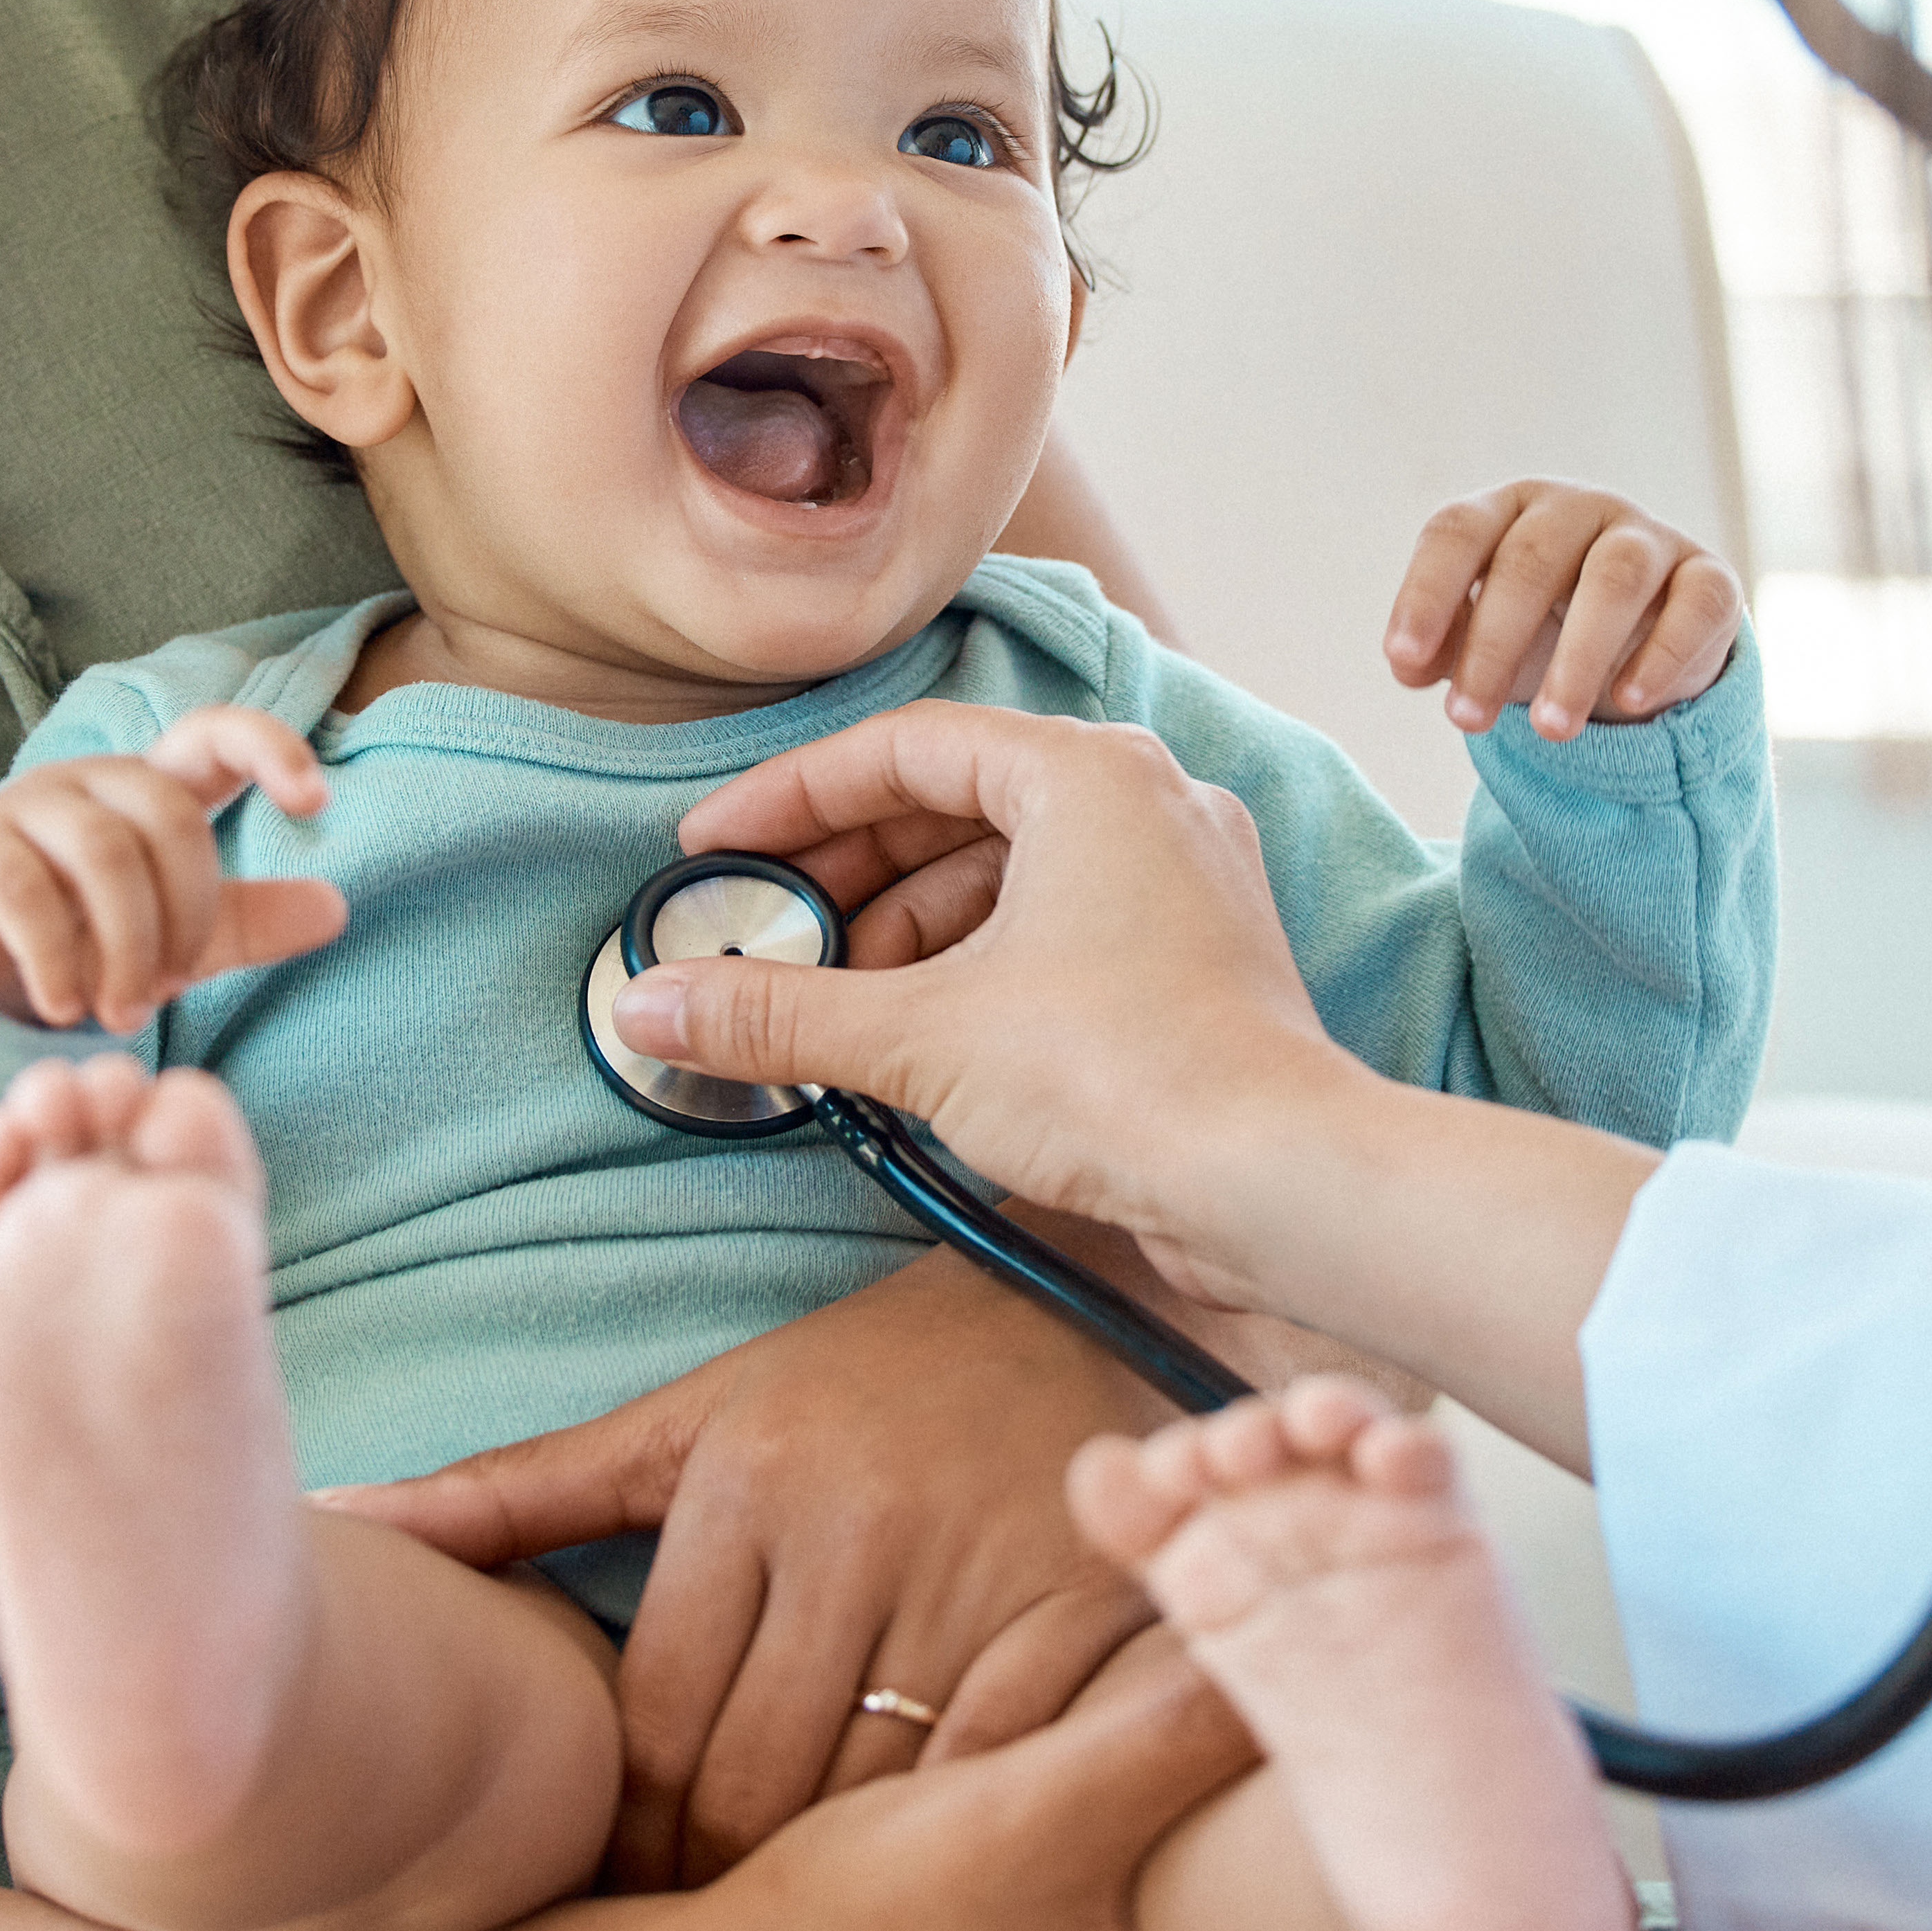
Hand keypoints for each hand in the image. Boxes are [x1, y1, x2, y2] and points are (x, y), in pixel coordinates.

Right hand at [0, 706, 346, 1027]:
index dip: (269, 748)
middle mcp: (89, 781)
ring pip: (102, 853)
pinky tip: (65, 1006)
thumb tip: (335, 909)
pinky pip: (28, 895)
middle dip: (184, 912)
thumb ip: (249, 920)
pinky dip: (59, 963)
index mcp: (150, 786)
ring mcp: (23, 809)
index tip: (316, 801)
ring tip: (124, 1012)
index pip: (213, 733)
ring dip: (127, 947)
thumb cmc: (86, 931)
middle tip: (171, 985)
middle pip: (167, 816)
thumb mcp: (178, 934)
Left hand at [324, 1247, 1173, 1886]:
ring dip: (828, 1885)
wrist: (1077, 1289)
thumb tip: (339, 1526)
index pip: (656, 1729)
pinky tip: (930, 1873)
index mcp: (745, 1479)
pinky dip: (956, 1840)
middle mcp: (857, 1524)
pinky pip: (1002, 1777)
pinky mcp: (1089, 1607)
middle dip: (710, 1885)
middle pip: (757, 1784)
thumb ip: (516, 1492)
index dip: (625, 1842)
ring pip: (873, 1802)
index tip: (612, 1893)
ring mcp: (979, 1570)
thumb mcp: (686, 1420)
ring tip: (793, 1926)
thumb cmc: (853, 1383)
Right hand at [622, 706, 1360, 1265]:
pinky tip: (916, 1035)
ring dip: (907, 930)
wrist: (1282, 1182)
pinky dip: (976, 965)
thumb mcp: (919, 1037)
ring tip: (834, 1004)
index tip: (715, 849)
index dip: (792, 799)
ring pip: (1008, 873)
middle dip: (847, 876)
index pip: (904, 748)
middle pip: (956, 805)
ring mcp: (1181, 880)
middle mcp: (1147, 802)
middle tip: (763, 937)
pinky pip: (1058, 928)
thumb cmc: (1125, 1075)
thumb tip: (650, 1006)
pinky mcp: (1194, 959)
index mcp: (1087, 774)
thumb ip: (779, 1012)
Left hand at [1385, 479, 1743, 738]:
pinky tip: (1629, 702)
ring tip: (1549, 730)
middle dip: (1494, 644)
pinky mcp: (1709, 577)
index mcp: (1511, 509)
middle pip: (1531, 559)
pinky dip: (1662, 655)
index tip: (1403, 661)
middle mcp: (1579, 508)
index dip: (1426, 592)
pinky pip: (1695, 604)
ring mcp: (1649, 537)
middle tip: (1466, 720)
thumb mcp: (1488, 637)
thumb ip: (1442, 646)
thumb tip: (1408, 666)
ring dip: (1578, 658)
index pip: (1457, 530)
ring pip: (1615, 578)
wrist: (1647, 640)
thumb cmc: (1546, 629)